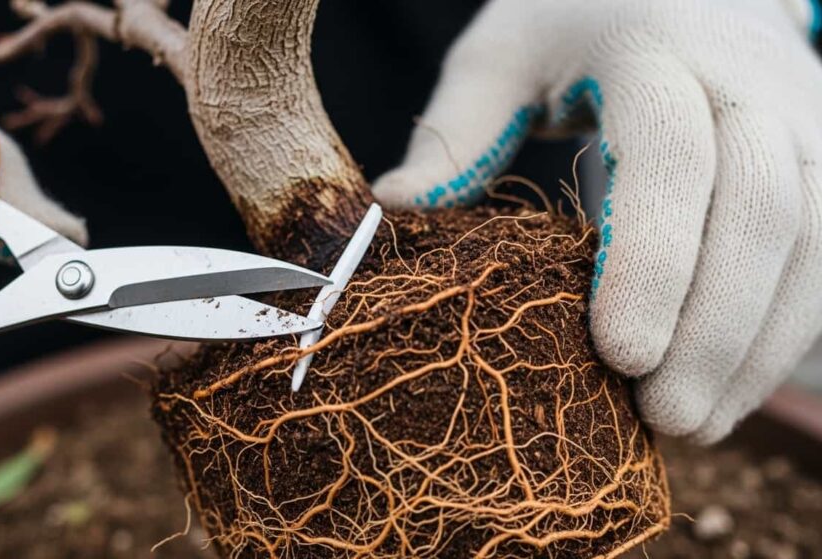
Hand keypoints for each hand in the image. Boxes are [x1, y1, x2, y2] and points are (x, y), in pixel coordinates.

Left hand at [373, 0, 821, 442]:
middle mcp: (748, 82)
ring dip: (757, 347)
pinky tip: (730, 389)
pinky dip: (782, 332)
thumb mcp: (502, 50)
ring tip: (694, 424)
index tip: (617, 355)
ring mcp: (804, 117)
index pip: (668, 157)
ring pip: (812, 242)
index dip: (651, 260)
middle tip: (661, 417)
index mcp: (653, 50)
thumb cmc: (577, 20)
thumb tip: (395, 208)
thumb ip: (458, 128)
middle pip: (761, 210)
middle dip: (714, 328)